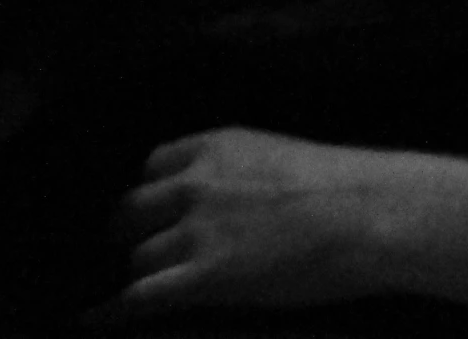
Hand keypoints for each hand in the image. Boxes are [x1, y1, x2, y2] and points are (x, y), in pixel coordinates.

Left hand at [93, 128, 407, 322]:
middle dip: (129, 234)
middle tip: (132, 255)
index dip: (150, 197)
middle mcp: (193, 183)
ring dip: (138, 273)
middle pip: (132, 210)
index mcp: (211, 148)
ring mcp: (196, 229)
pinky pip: (144, 292)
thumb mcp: (274, 156)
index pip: (152, 169)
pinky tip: (99, 318)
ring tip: (138, 292)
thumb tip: (223, 200)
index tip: (149, 215)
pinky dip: (120, 307)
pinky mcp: (205, 274)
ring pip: (137, 254)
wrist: (367, 214)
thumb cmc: (342, 190)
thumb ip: (234, 173)